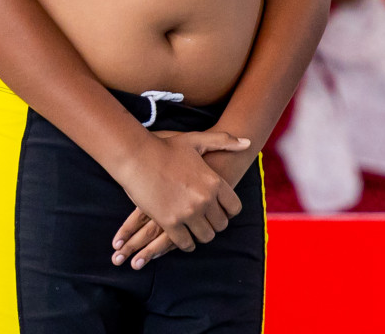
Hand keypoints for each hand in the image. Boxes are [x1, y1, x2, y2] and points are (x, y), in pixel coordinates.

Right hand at [111, 130, 249, 268]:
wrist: (137, 156)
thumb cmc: (166, 147)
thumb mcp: (197, 140)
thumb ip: (224, 141)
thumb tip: (247, 143)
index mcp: (214, 181)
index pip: (234, 208)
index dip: (228, 211)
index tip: (220, 210)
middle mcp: (205, 200)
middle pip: (221, 225)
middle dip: (214, 224)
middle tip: (205, 220)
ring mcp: (188, 213)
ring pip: (205, 236)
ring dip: (201, 234)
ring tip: (194, 229)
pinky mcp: (170, 222)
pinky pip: (185, 243)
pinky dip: (186, 243)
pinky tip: (182, 237)